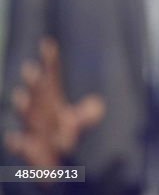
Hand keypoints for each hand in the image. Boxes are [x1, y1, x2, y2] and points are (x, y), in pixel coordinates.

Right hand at [3, 37, 105, 166]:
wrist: (57, 163)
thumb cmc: (68, 136)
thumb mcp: (83, 121)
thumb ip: (88, 114)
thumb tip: (96, 107)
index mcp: (53, 102)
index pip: (52, 79)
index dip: (50, 63)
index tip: (47, 44)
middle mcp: (41, 114)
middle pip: (39, 97)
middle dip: (34, 85)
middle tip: (30, 69)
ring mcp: (35, 131)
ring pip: (29, 119)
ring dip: (24, 109)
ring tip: (20, 97)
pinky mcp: (31, 152)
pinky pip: (24, 148)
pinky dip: (20, 145)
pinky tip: (14, 138)